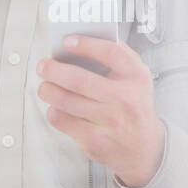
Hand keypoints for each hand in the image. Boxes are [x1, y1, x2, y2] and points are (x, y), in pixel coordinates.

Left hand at [37, 35, 165, 187]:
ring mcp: (110, 122)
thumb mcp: (137, 78)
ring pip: (65, 101)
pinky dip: (53, 111)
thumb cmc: (133, 105)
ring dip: (47, 90)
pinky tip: (56, 107)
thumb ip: (118, 56)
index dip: (86, 45)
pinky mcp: (95, 140)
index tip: (66, 41)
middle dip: (54, 70)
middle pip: (80, 80)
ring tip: (45, 86)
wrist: (143, 148)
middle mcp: (125, 100)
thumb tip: (82, 40)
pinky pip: (62, 121)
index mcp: (137, 78)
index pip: (111, 53)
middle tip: (43, 66)